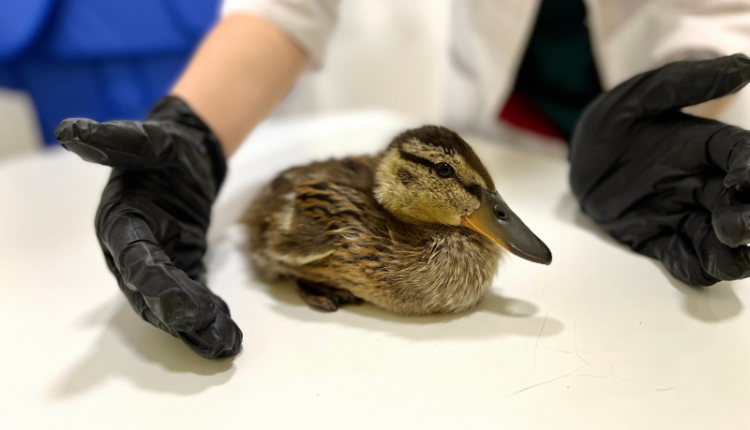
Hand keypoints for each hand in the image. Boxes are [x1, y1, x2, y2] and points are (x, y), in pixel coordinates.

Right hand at [56, 96, 241, 357]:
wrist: (187, 156)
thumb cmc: (165, 147)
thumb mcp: (148, 139)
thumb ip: (117, 141)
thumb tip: (71, 131)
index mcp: (120, 223)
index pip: (136, 260)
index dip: (157, 285)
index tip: (185, 307)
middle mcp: (133, 252)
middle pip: (152, 291)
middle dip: (181, 313)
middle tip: (212, 331)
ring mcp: (158, 264)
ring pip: (170, 303)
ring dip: (196, 326)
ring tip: (224, 344)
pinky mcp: (182, 266)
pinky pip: (191, 296)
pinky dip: (207, 317)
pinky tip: (226, 335)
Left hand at [570, 54, 749, 285]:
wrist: (579, 157)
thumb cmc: (614, 121)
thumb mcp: (641, 95)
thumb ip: (685, 82)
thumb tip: (742, 66)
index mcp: (707, 147)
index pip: (741, 155)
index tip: (746, 177)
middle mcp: (703, 184)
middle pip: (740, 205)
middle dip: (747, 218)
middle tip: (738, 225)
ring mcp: (682, 214)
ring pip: (720, 241)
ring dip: (730, 251)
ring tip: (730, 253)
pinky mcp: (657, 238)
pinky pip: (684, 258)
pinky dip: (696, 267)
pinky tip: (701, 267)